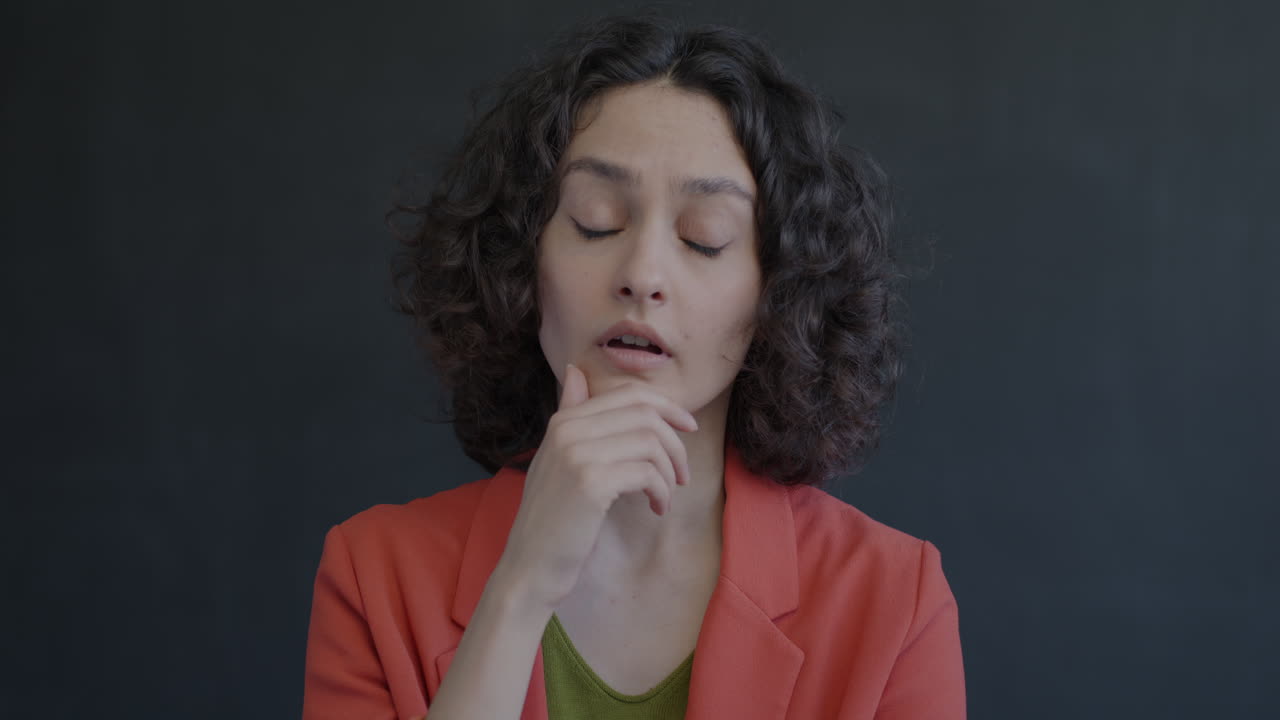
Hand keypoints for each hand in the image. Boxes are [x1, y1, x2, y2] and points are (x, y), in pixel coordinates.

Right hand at [492, 362, 697, 614]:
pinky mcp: (591, 482)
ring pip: (651, 442)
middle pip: (645, 412)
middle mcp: (568, 429)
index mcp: (564, 421)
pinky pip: (648, 472)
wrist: (530, 566)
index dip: (667, 407)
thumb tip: (575, 371)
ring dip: (670, 471)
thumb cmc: (553, 518)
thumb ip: (571, 415)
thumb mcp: (558, 460)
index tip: (688, 428)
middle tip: (682, 473)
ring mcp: (578, 453)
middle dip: (675, 441)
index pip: (629, 393)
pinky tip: (656, 508)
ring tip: (665, 495)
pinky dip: (661, 491)